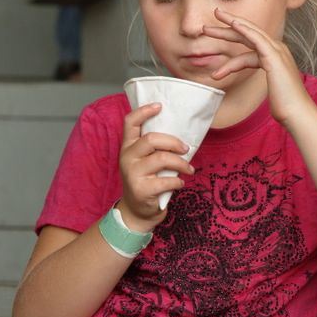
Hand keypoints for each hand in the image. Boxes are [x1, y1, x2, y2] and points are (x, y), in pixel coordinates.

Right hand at [118, 103, 194, 228]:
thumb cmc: (146, 180)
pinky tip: (180, 183)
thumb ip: (154, 147)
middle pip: (151, 139)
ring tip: (189, 169)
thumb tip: (181, 132)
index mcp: (127, 146)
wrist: (137, 211)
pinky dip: (178, 181)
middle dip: (174, 142)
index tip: (160, 106)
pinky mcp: (141, 189)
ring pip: (162, 158)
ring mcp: (132, 173)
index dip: (144, 111)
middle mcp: (126, 157)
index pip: (130, 122)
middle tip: (186, 148)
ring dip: (181, 163)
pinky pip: (166, 180)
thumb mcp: (145, 161)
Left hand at [203, 8, 311, 125]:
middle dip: (227, 26)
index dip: (233, 37)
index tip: (217, 34)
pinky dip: (244, 29)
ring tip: (206, 30)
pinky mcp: (274, 57)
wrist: (297, 113)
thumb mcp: (269, 89)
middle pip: (248, 34)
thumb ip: (263, 81)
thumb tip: (253, 87)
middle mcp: (278, 49)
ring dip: (228, 27)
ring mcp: (278, 51)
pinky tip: (232, 25)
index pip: (250, 42)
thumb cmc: (285, 106)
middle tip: (206, 26)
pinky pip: (257, 39)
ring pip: (249, 33)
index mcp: (275, 56)